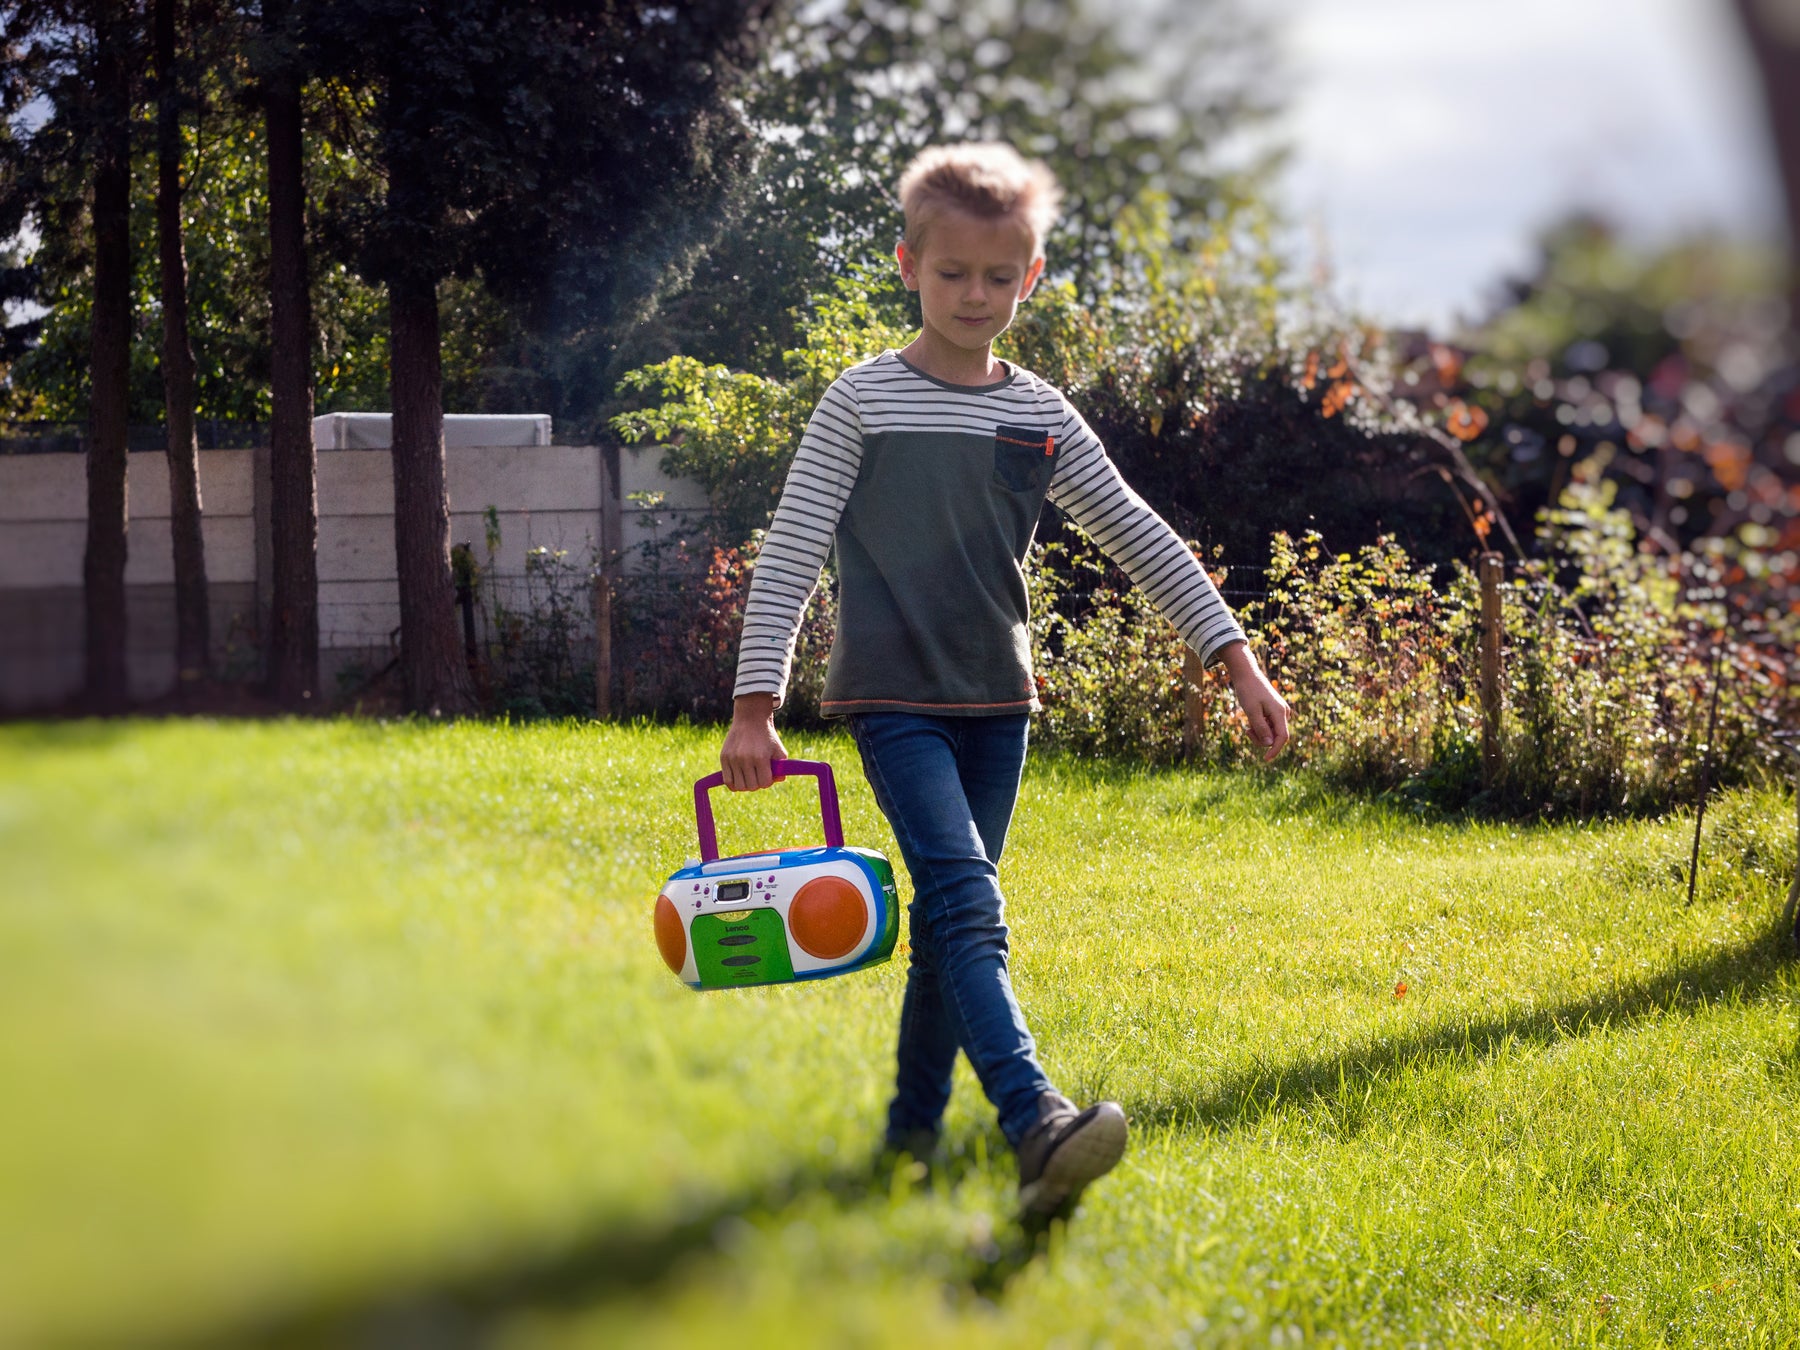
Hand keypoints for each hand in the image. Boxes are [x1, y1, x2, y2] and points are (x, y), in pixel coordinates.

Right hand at [720, 692, 787, 790]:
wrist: (750, 719)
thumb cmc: (767, 736)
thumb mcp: (779, 750)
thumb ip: (781, 768)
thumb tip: (780, 780)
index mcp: (760, 757)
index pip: (764, 783)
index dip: (768, 781)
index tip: (768, 775)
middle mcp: (745, 759)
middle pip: (751, 787)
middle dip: (757, 784)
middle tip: (758, 775)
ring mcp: (733, 759)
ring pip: (739, 786)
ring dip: (746, 785)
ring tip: (749, 777)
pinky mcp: (724, 758)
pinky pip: (727, 780)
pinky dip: (733, 784)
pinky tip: (739, 779)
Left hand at [1218, 641, 1290, 760]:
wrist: (1247, 674)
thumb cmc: (1248, 691)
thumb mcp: (1251, 711)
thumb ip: (1261, 728)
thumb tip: (1270, 743)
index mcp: (1280, 713)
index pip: (1282, 737)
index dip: (1275, 750)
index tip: (1265, 759)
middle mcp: (1283, 712)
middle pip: (1276, 736)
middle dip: (1261, 738)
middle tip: (1246, 731)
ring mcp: (1279, 711)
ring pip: (1272, 731)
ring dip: (1259, 732)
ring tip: (1248, 725)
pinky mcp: (1274, 710)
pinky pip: (1269, 725)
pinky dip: (1259, 726)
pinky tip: (1251, 720)